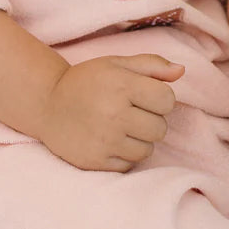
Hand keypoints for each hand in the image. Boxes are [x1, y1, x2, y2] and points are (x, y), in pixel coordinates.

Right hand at [36, 54, 181, 171]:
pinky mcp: (95, 161)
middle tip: (130, 112)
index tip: (144, 96)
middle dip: (150, 120)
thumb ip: (151, 65)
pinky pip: (129, 164)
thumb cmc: (87, 82)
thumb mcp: (117, 64)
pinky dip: (125, 155)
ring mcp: (104, 141)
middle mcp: (114, 114)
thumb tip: (181, 71)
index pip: (168, 100)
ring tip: (121, 127)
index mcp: (122, 85)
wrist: (47, 104)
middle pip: (160, 129)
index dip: (160, 98)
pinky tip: (110, 141)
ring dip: (140, 140)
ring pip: (147, 149)